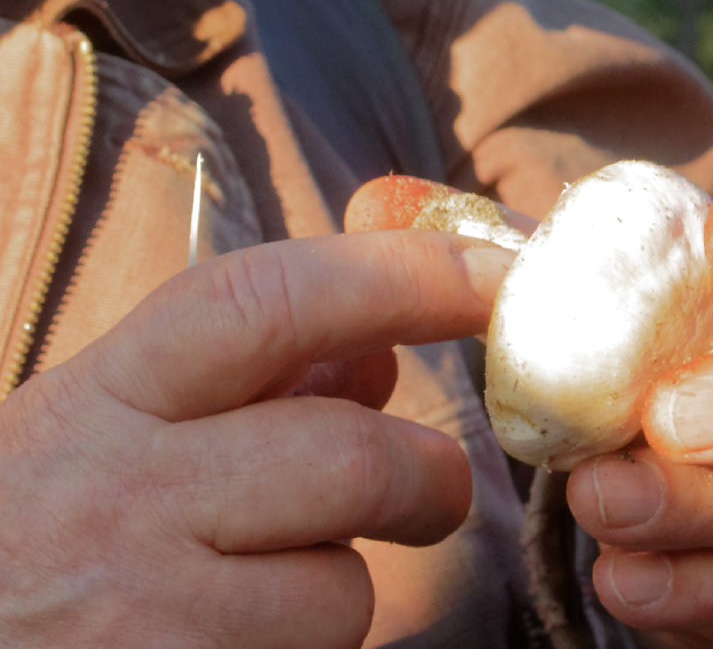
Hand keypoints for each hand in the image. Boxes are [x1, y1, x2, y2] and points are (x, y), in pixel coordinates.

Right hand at [0, 231, 513, 646]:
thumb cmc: (35, 522)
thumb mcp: (108, 421)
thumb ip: (248, 377)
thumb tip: (381, 350)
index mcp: (108, 396)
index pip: (271, 303)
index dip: (403, 274)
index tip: (498, 270)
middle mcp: (124, 498)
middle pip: (352, 459)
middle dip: (428, 475)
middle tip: (431, 489)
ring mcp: (146, 616)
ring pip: (343, 589)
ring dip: (341, 583)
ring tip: (268, 583)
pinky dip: (304, 648)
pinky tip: (237, 635)